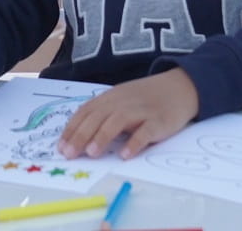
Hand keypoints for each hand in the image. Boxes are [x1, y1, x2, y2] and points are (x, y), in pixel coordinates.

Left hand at [59, 68, 199, 158]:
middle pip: (98, 117)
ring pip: (118, 121)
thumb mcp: (121, 100)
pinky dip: (134, 142)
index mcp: (111, 97)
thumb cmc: (146, 98)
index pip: (86, 112)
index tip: (61, 146)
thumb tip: (79, 136)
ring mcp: (141, 110)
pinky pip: (145, 131)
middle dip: (81, 135)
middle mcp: (123, 102)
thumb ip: (104, 114)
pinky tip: (125, 155)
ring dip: (103, 136)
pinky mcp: (158, 121)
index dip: (72, 128)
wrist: (180, 87)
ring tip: (91, 153)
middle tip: (69, 154)